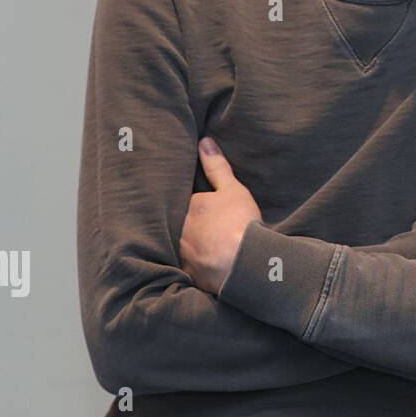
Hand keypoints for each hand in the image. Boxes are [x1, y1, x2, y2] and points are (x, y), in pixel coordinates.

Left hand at [179, 137, 261, 293]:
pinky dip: (191, 267)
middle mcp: (177, 231)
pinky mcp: (188, 274)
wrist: (241, 264)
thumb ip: (217, 167)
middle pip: (174, 223)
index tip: (197, 204)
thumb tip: (204, 142)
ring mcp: (181, 254)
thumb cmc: (237, 223)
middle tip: (193, 225)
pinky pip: (185, 268)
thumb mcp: (231, 189)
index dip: (188, 202)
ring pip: (177, 246)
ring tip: (194, 246)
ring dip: (183, 245)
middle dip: (180, 224)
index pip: (180, 200)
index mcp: (187, 207)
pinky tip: (198, 268)